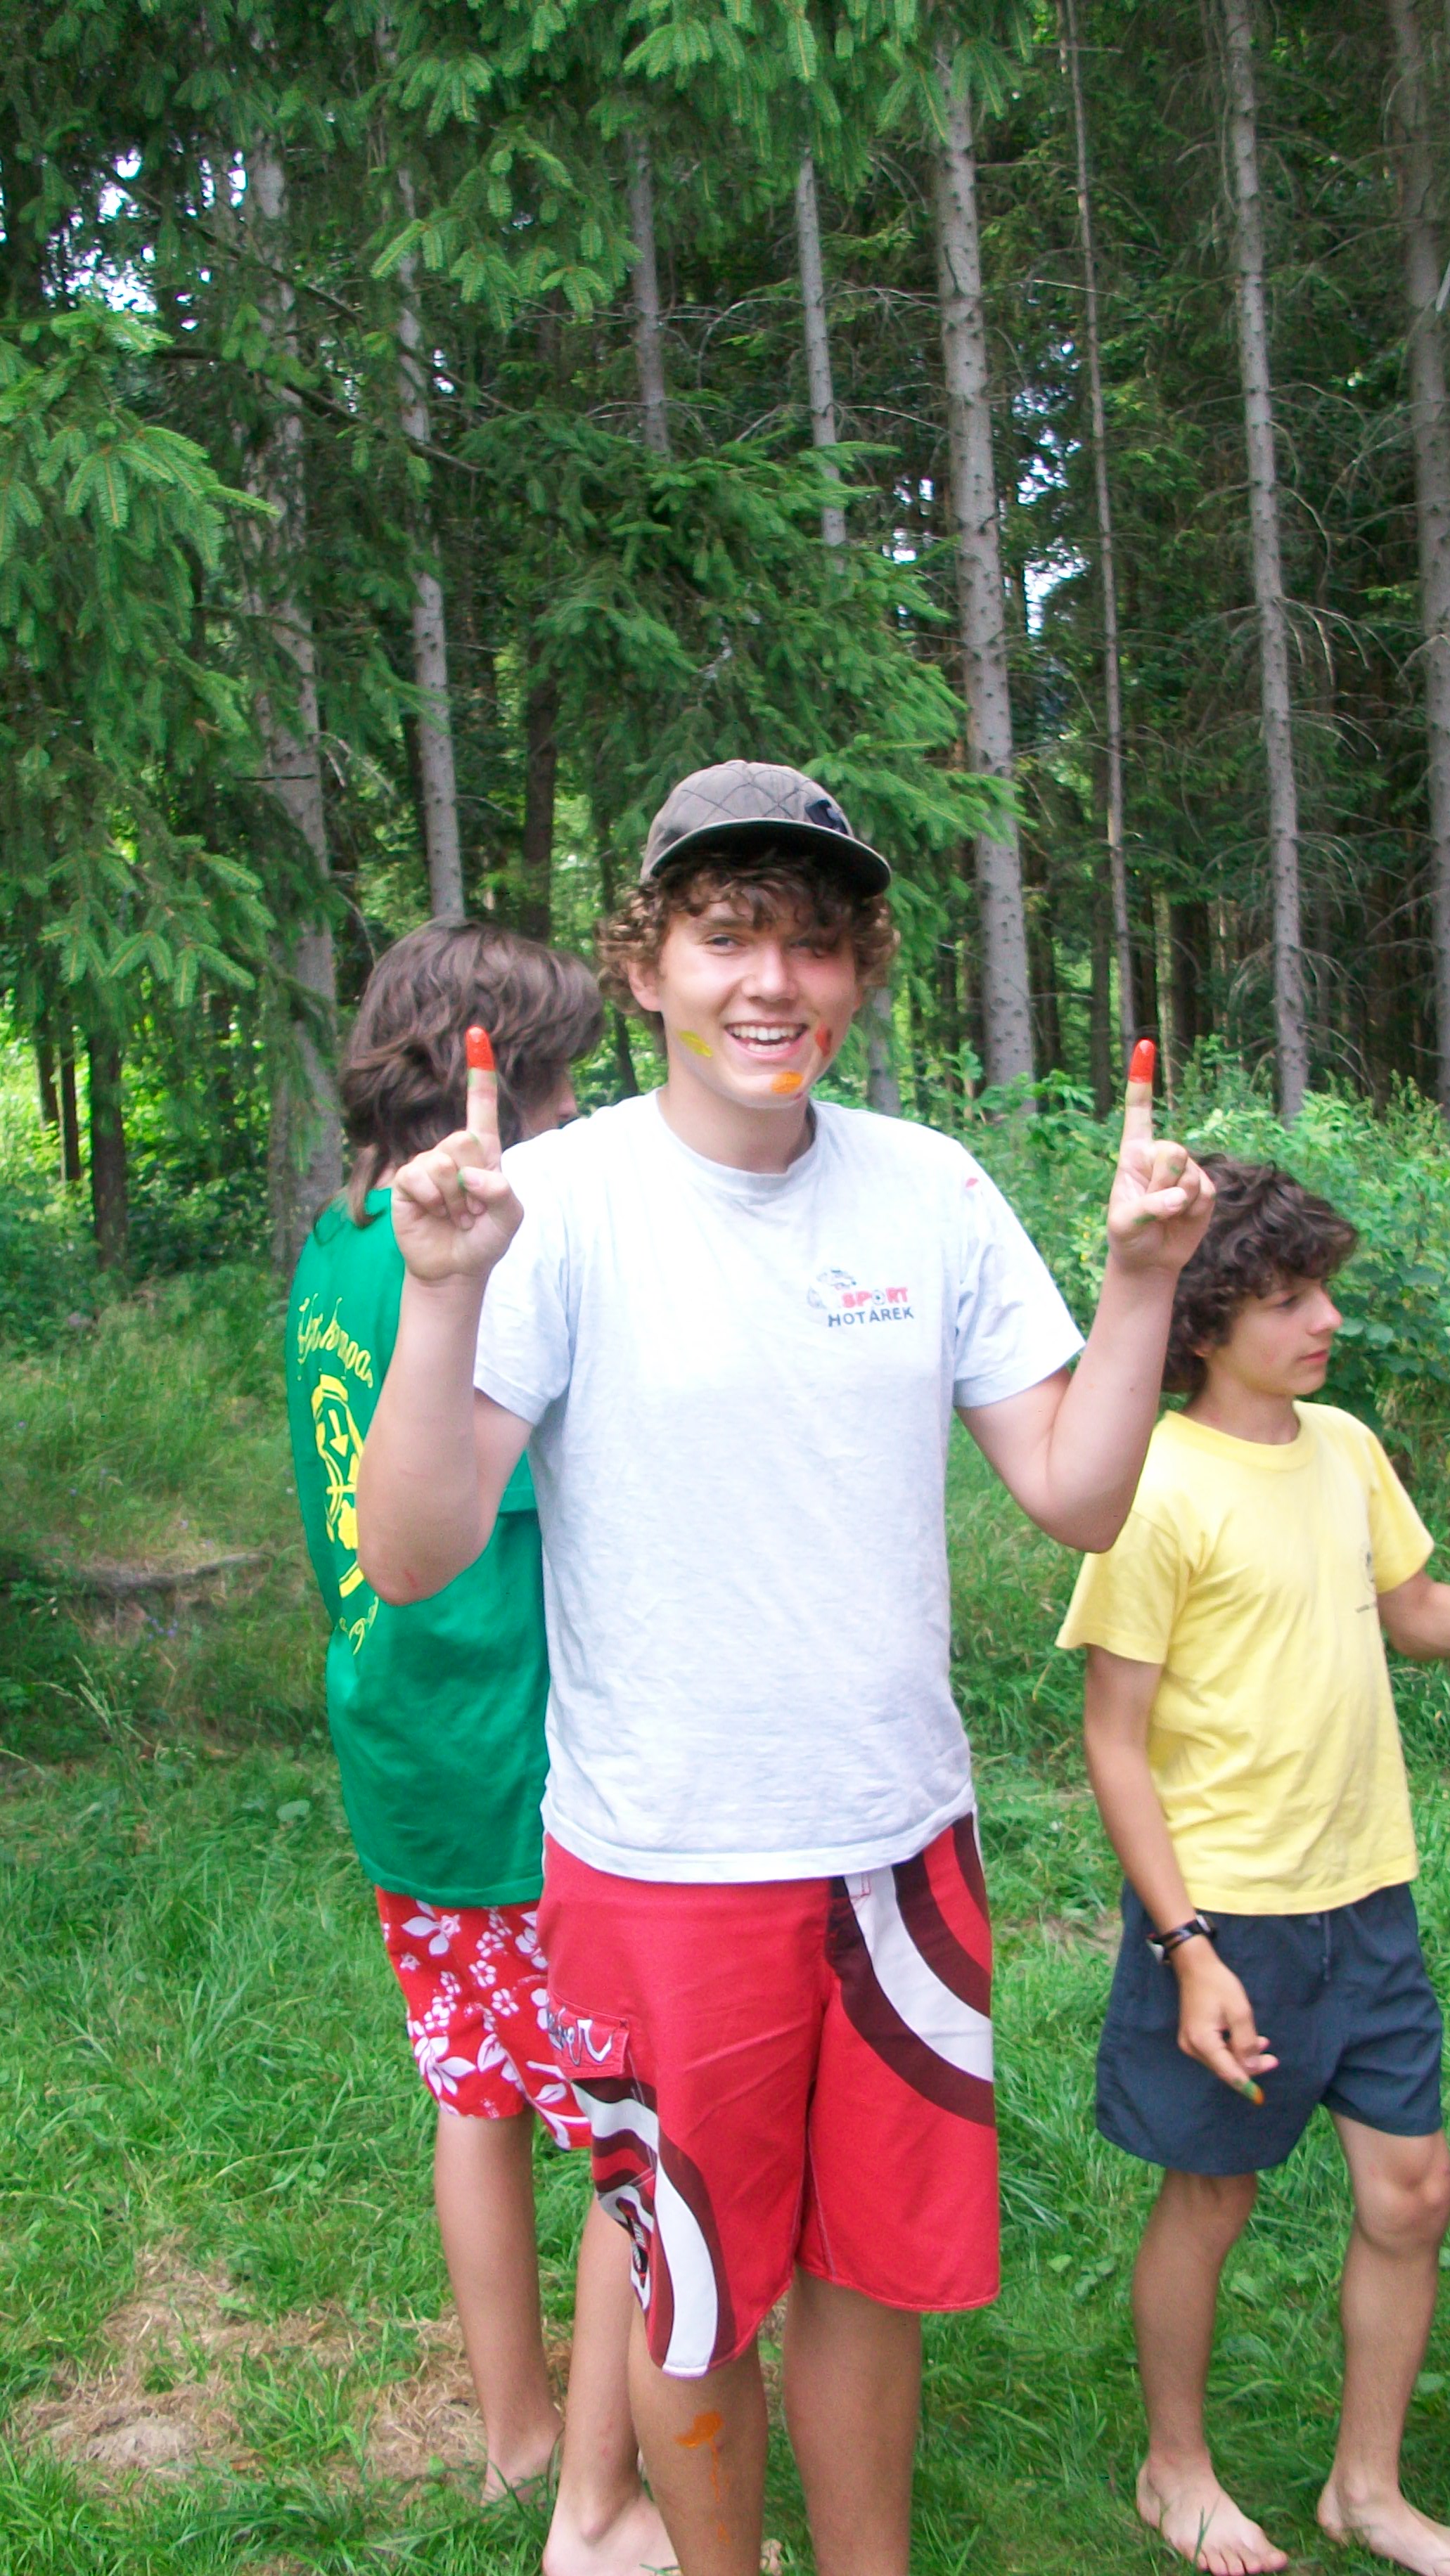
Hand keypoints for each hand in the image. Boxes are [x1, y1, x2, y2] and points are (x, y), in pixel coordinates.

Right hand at [389, 1025, 522, 1285]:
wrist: (455, 1269)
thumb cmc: (485, 1239)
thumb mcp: (510, 1217)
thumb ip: (502, 1191)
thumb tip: (470, 1175)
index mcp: (483, 1153)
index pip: (480, 1107)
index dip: (479, 1073)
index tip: (477, 1034)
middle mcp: (453, 1153)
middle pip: (463, 1139)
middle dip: (473, 1181)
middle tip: (472, 1209)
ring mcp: (426, 1165)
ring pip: (442, 1161)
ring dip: (454, 1198)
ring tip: (456, 1216)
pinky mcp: (405, 1182)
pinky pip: (418, 1176)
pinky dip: (432, 1200)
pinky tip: (434, 1214)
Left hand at [1106, 1039, 1214, 1275]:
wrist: (1150, 1259)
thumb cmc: (1128, 1236)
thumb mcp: (1124, 1223)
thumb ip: (1148, 1207)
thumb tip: (1181, 1196)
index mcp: (1133, 1153)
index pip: (1139, 1113)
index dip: (1143, 1080)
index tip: (1144, 1044)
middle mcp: (1160, 1155)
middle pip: (1173, 1151)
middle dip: (1165, 1182)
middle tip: (1155, 1206)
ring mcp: (1185, 1170)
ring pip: (1191, 1174)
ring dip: (1178, 1202)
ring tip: (1166, 1215)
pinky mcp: (1205, 1188)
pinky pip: (1206, 1192)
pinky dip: (1194, 1210)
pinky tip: (1183, 1218)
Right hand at [1173, 1939, 1278, 2095]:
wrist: (1195, 1967)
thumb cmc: (1218, 1985)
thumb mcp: (1239, 2012)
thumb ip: (1247, 2043)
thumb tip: (1252, 2069)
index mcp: (1203, 2042)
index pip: (1228, 2071)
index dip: (1246, 2084)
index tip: (1261, 2097)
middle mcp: (1192, 2047)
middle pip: (1225, 2067)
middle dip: (1250, 2066)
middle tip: (1273, 2060)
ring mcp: (1190, 2043)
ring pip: (1222, 2060)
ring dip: (1243, 2055)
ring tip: (1264, 2044)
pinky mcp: (1193, 2038)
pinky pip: (1216, 2051)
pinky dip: (1233, 2049)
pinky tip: (1249, 2041)